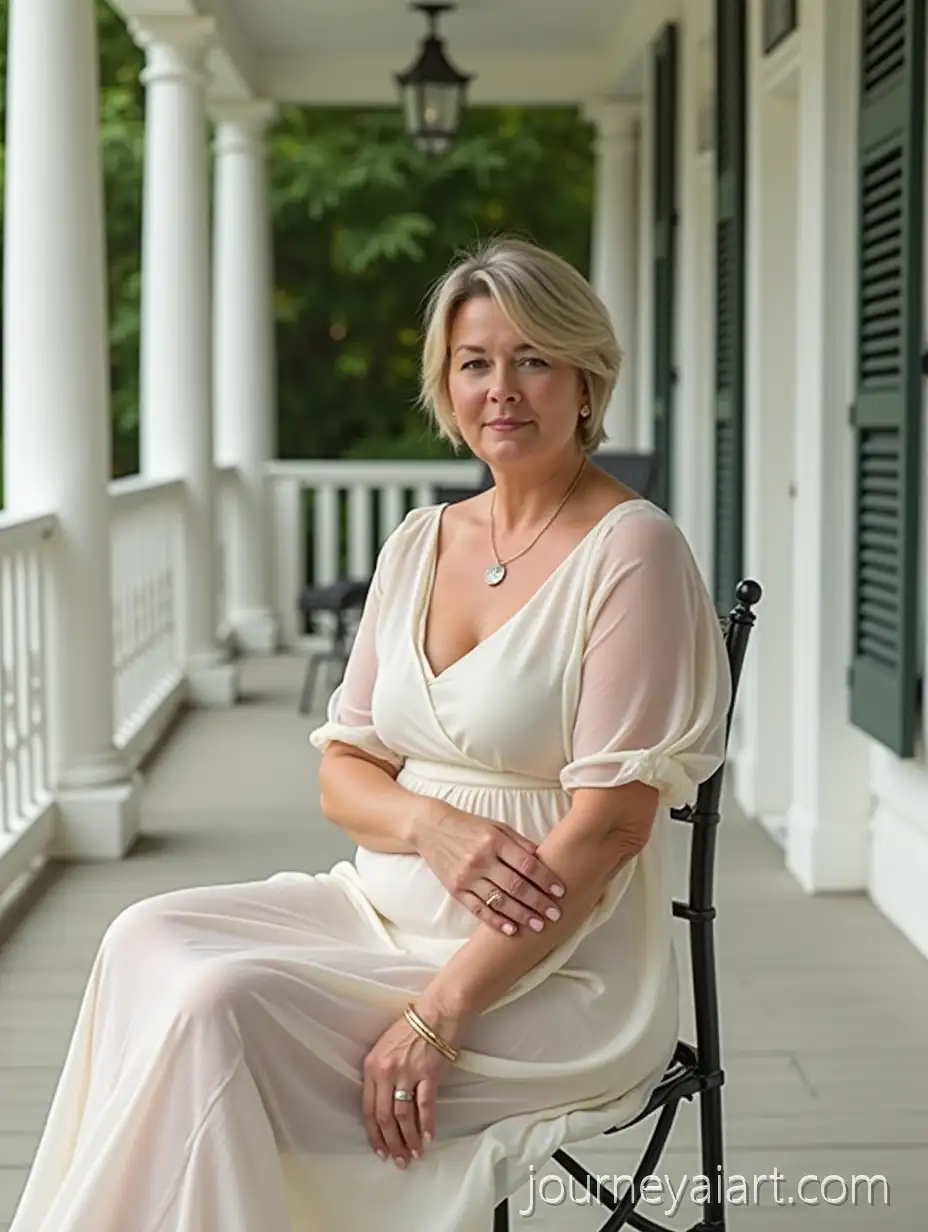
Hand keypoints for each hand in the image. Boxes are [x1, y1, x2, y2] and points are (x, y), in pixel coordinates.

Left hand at [362, 1007, 457, 1167]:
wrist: (437, 1010)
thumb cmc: (412, 1026)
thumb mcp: (385, 1046)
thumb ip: (381, 1072)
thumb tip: (384, 1102)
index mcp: (372, 1065)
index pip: (368, 1108)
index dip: (374, 1133)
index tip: (380, 1150)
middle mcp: (386, 1071)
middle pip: (384, 1117)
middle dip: (391, 1143)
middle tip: (398, 1160)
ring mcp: (407, 1073)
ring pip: (403, 1116)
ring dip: (408, 1139)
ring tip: (414, 1154)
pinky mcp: (428, 1073)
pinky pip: (424, 1106)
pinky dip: (426, 1125)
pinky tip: (427, 1138)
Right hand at [414, 804, 564, 934]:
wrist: (431, 828)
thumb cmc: (470, 826)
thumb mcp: (497, 826)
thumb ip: (520, 843)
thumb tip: (545, 860)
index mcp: (495, 841)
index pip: (526, 864)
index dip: (546, 879)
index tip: (560, 892)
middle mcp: (481, 859)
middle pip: (516, 886)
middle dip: (538, 903)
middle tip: (555, 915)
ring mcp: (467, 876)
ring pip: (499, 901)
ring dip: (521, 916)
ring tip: (539, 926)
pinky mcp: (456, 890)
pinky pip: (478, 909)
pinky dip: (495, 921)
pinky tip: (511, 930)